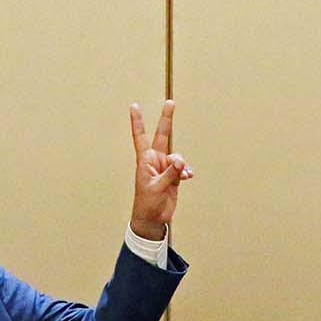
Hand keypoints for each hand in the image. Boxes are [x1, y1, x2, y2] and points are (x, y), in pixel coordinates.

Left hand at [129, 99, 192, 239]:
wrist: (153, 218)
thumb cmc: (147, 203)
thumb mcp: (156, 187)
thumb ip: (169, 173)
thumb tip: (180, 161)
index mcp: (145, 160)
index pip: (140, 136)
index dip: (138, 122)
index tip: (134, 106)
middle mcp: (155, 160)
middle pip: (163, 136)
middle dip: (166, 119)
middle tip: (170, 102)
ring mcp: (165, 168)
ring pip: (178, 157)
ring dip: (181, 164)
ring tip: (180, 175)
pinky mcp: (174, 176)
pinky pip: (183, 168)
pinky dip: (186, 172)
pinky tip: (186, 177)